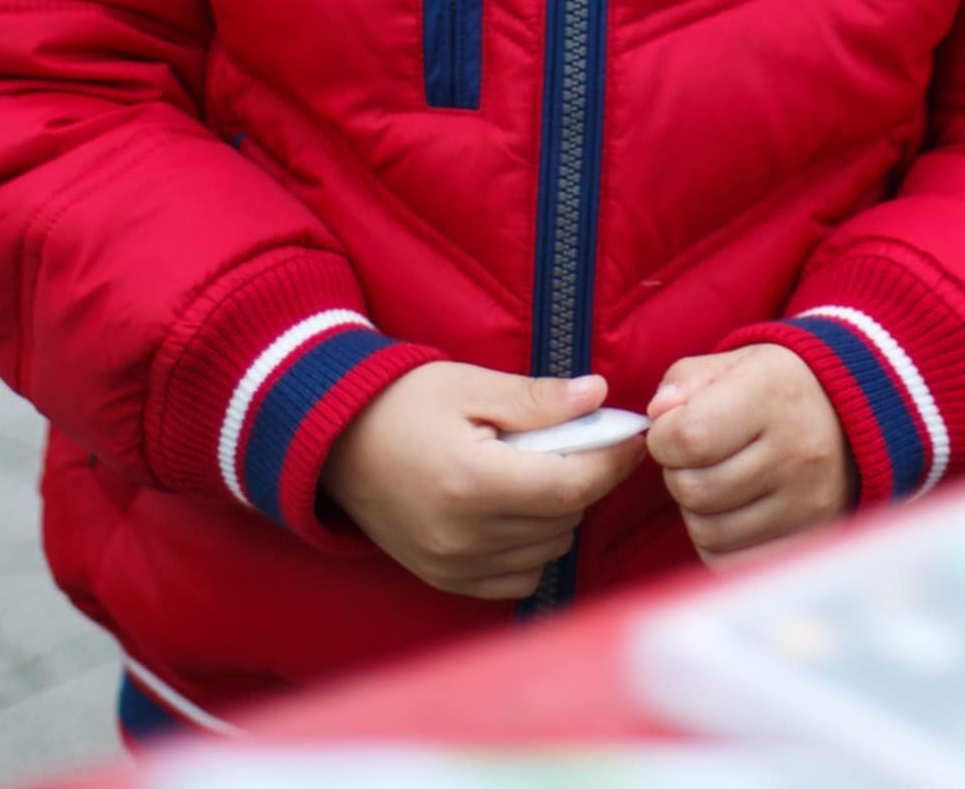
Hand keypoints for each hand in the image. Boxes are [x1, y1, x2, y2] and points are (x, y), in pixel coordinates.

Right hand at [322, 366, 644, 600]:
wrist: (335, 441)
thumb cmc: (404, 403)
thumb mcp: (471, 385)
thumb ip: (537, 399)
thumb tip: (598, 396)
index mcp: (472, 483)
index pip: (570, 488)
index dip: (611, 461)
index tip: (629, 435)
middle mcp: (463, 537)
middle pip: (563, 520)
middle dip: (583, 478)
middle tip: (576, 441)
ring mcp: (452, 566)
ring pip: (548, 552)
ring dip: (559, 514)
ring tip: (538, 471)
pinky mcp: (445, 580)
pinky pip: (518, 579)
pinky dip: (532, 548)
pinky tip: (517, 509)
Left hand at [645, 345, 855, 563]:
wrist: (851, 415)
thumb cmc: (777, 387)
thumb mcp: (734, 364)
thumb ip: (685, 381)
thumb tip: (658, 416)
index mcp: (772, 395)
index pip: (687, 437)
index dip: (663, 437)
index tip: (673, 428)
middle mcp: (796, 451)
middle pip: (692, 489)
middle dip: (679, 472)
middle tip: (698, 456)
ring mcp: (806, 502)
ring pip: (706, 532)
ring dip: (697, 510)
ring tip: (720, 479)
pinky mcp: (809, 539)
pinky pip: (731, 563)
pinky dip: (718, 543)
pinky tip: (733, 511)